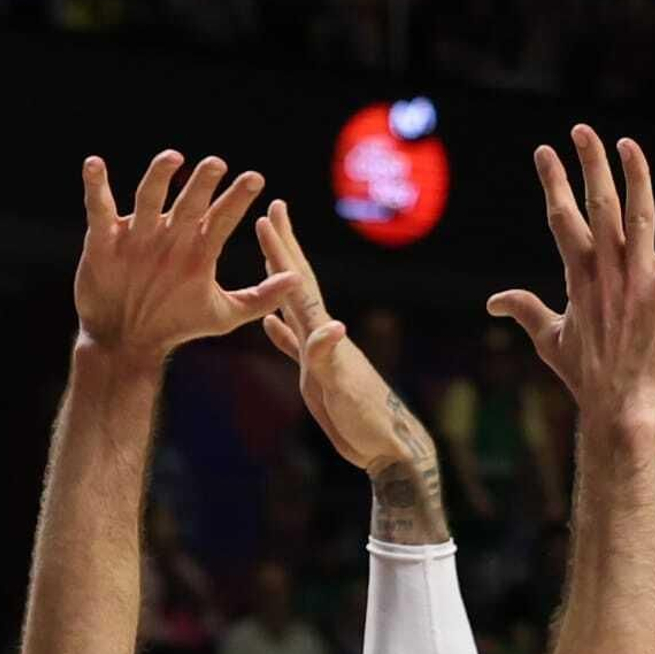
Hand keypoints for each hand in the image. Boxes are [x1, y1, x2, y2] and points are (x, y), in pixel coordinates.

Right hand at [74, 150, 295, 358]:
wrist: (126, 340)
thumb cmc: (176, 324)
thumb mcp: (222, 315)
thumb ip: (259, 297)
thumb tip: (296, 280)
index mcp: (199, 247)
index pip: (223, 218)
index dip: (238, 198)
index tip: (256, 179)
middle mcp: (171, 233)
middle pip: (190, 201)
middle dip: (203, 183)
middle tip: (217, 164)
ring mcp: (138, 233)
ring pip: (149, 197)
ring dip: (159, 177)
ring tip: (172, 158)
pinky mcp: (105, 239)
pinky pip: (100, 208)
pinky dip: (96, 186)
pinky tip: (94, 165)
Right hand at [256, 200, 431, 475]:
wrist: (387, 446)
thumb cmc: (367, 422)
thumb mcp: (343, 390)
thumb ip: (328, 358)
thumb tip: (330, 327)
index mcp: (323, 335)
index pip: (296, 286)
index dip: (281, 252)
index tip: (266, 216)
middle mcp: (321, 336)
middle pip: (297, 282)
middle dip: (285, 245)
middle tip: (274, 207)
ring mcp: (319, 353)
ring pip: (293, 307)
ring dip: (280, 280)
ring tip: (268, 253)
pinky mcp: (317, 375)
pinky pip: (293, 345)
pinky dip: (279, 331)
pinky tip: (270, 323)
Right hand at [487, 126, 654, 423]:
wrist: (621, 407)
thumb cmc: (587, 377)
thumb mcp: (550, 340)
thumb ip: (525, 310)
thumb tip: (493, 301)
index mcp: (578, 276)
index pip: (562, 218)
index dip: (554, 181)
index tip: (545, 151)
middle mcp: (607, 270)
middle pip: (597, 205)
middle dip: (588, 164)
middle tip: (582, 130)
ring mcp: (639, 279)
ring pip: (638, 214)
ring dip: (635, 176)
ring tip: (627, 145)